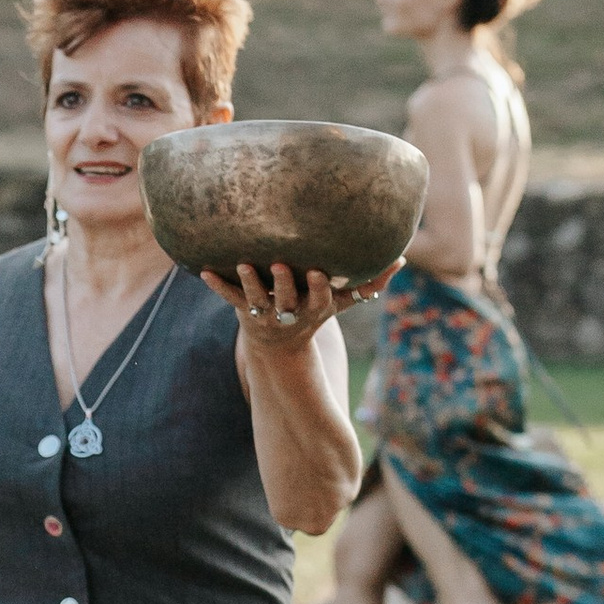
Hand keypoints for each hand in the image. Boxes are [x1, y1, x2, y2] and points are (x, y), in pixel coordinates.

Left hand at [203, 260, 393, 353]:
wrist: (279, 345)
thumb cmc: (314, 311)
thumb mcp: (342, 300)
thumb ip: (371, 282)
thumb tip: (401, 258)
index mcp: (314, 308)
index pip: (318, 299)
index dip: (316, 288)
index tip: (316, 272)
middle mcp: (289, 312)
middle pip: (287, 300)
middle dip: (284, 285)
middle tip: (280, 266)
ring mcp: (265, 312)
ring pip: (256, 298)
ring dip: (250, 283)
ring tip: (243, 264)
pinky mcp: (243, 310)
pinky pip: (229, 297)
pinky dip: (217, 285)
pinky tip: (203, 270)